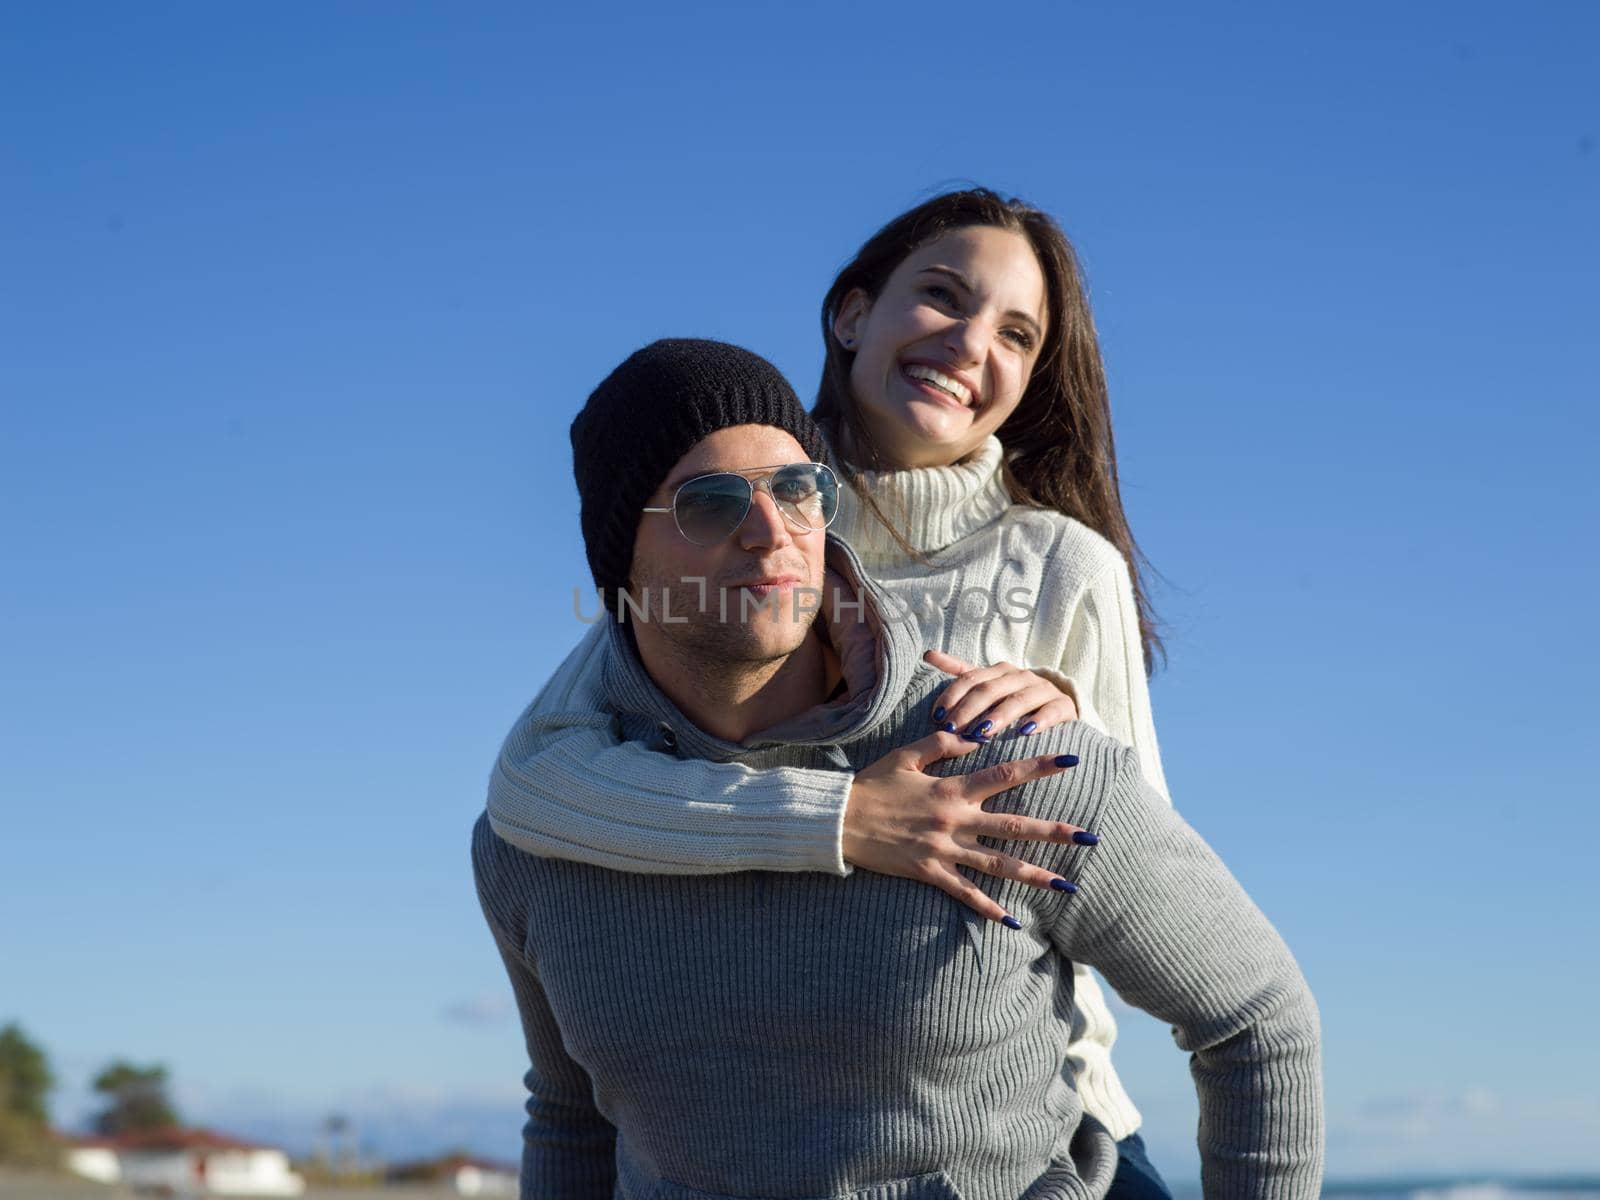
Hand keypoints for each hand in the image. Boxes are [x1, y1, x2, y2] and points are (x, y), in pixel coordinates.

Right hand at [842, 730, 1092, 924]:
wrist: (838, 820)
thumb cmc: (871, 785)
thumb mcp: (906, 756)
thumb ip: (944, 745)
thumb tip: (977, 736)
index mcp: (952, 789)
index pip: (1004, 774)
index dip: (1038, 766)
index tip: (1071, 762)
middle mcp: (954, 820)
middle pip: (1014, 826)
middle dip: (1054, 831)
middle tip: (1090, 836)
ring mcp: (943, 849)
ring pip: (999, 864)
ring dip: (1035, 874)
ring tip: (1067, 884)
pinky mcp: (929, 873)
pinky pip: (965, 893)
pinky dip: (989, 908)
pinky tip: (1013, 921)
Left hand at [923, 649, 1078, 740]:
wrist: (1058, 709)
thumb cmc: (1013, 699)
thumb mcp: (987, 685)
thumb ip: (959, 671)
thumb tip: (927, 653)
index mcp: (998, 671)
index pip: (970, 678)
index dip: (952, 696)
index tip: (936, 716)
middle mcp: (1020, 676)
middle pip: (990, 690)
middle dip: (969, 710)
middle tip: (953, 730)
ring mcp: (1042, 690)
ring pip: (1018, 700)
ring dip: (999, 716)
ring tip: (983, 732)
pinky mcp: (1063, 706)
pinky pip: (1051, 711)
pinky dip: (1038, 721)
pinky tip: (1025, 732)